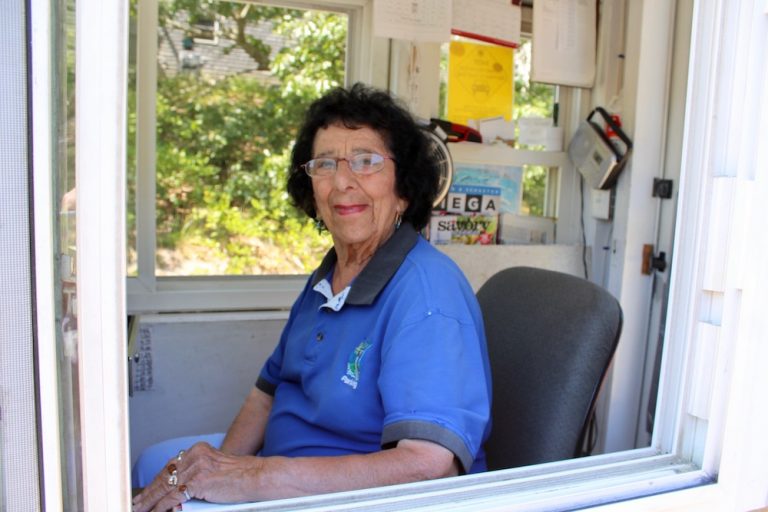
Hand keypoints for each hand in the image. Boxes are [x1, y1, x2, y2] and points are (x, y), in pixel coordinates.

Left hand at [132, 441, 261, 511]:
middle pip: (165, 474)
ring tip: (141, 508)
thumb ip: (195, 476)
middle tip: (138, 502)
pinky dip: (161, 506)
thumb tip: (175, 492)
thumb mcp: (213, 469)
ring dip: (151, 500)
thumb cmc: (239, 476)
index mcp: (198, 450)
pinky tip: (155, 511)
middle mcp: (196, 455)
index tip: (147, 490)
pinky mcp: (199, 481)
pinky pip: (173, 496)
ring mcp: (197, 468)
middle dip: (149, 491)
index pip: (171, 466)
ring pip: (166, 486)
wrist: (255, 477)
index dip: (156, 480)